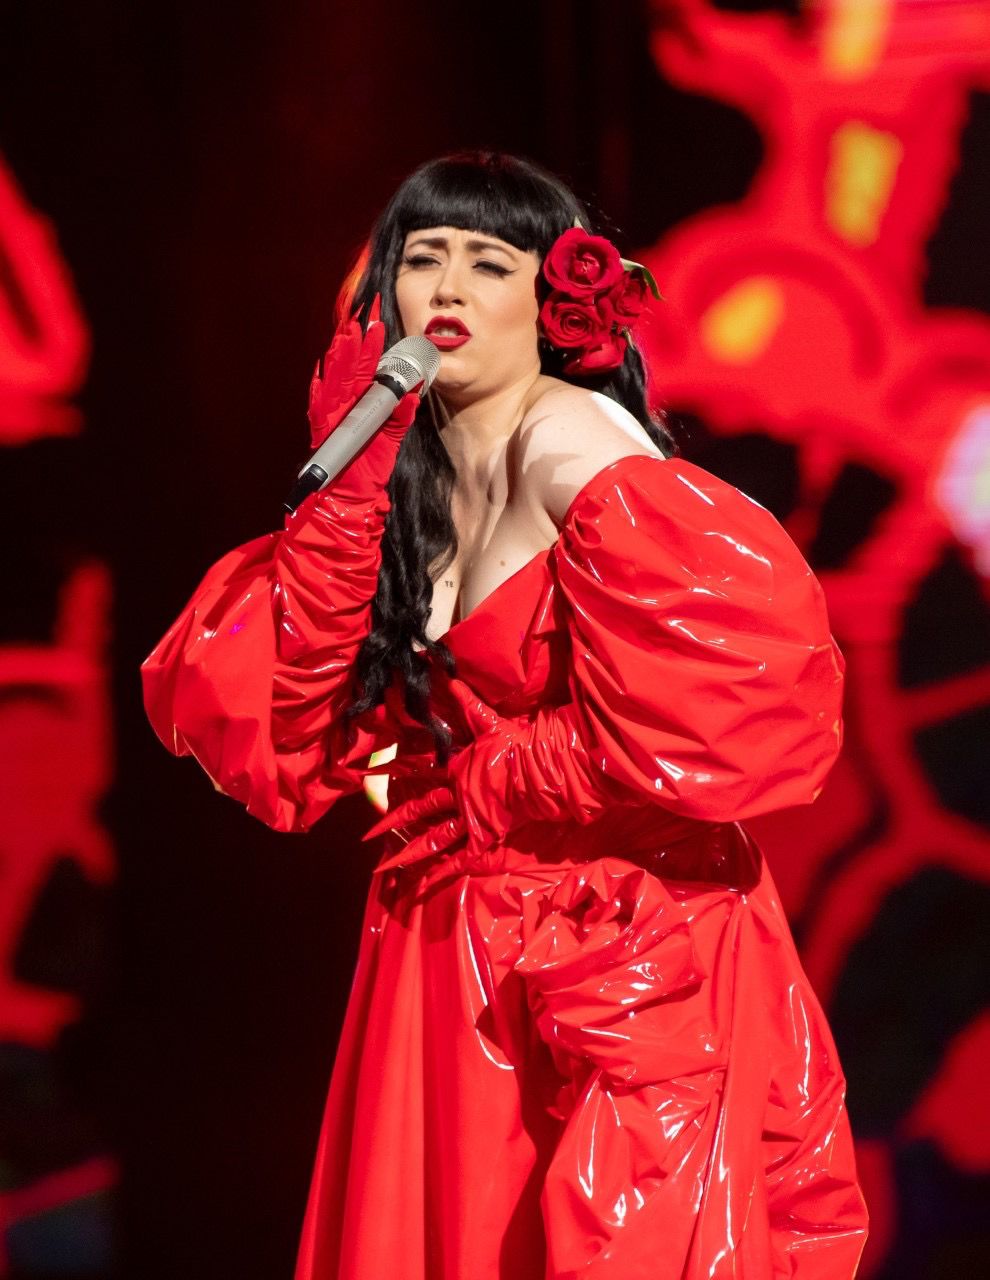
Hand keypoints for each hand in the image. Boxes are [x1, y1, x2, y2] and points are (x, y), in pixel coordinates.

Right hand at [305, 296, 421, 503]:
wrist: (354, 496)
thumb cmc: (369, 466)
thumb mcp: (392, 438)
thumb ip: (401, 416)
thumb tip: (415, 392)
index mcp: (360, 401)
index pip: (366, 366)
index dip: (371, 342)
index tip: (377, 319)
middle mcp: (344, 404)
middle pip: (348, 366)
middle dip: (355, 339)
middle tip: (363, 315)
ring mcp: (332, 416)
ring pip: (334, 381)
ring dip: (339, 359)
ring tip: (345, 336)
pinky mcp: (324, 433)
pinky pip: (318, 410)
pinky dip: (318, 394)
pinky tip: (320, 376)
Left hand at [361, 678, 510, 868]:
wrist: (538, 770)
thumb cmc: (514, 746)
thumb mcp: (489, 722)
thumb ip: (468, 702)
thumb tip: (452, 676)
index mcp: (456, 770)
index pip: (418, 771)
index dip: (393, 771)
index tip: (367, 773)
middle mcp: (457, 796)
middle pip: (419, 810)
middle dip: (391, 821)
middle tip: (367, 834)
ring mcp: (470, 818)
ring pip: (435, 839)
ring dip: (410, 853)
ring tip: (385, 866)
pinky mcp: (486, 836)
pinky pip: (463, 857)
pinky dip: (446, 871)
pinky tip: (428, 883)